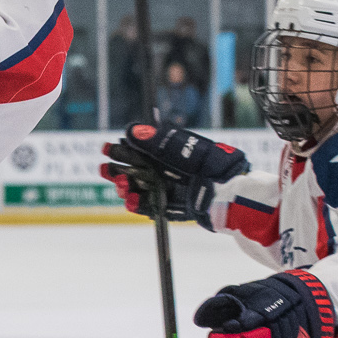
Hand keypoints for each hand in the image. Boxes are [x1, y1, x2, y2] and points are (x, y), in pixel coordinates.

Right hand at [101, 121, 247, 230]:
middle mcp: (167, 170)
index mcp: (170, 153)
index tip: (107, 149)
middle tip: (106, 170)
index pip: (139, 150)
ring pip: (139, 189)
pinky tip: (130, 201)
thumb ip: (157, 142)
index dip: (122, 150)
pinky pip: (150, 206)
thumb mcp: (183, 148)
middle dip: (119, 171)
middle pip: (135, 171)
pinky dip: (138, 205)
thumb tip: (131, 131)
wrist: (231, 192)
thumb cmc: (212, 164)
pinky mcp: (172, 207)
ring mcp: (169, 189)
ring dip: (126, 188)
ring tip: (121, 187)